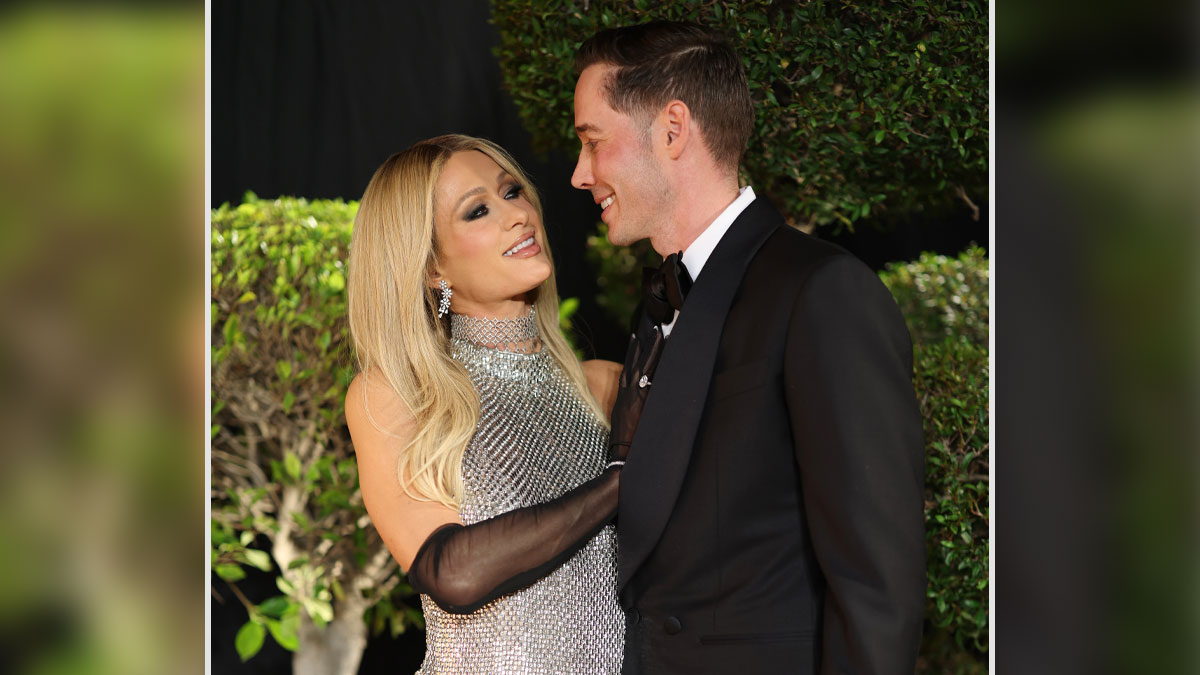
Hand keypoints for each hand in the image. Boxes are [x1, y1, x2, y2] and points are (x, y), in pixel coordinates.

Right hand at [607, 317, 666, 462]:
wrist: (621, 455)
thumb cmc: (624, 444)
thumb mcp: (624, 422)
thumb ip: (632, 409)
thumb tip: (639, 405)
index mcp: (622, 397)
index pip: (627, 369)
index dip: (632, 353)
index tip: (636, 339)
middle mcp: (627, 392)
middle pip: (636, 362)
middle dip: (644, 345)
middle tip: (653, 329)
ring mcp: (634, 395)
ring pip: (643, 366)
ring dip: (652, 349)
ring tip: (660, 333)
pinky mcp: (642, 400)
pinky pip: (651, 378)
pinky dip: (656, 365)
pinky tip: (665, 354)